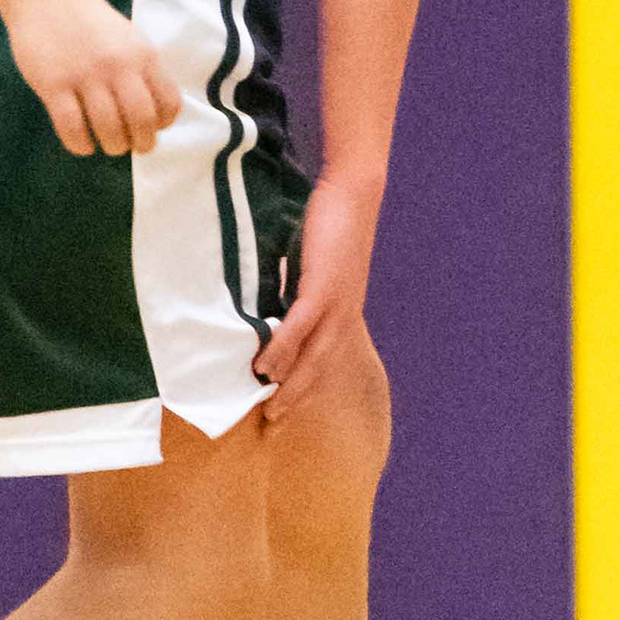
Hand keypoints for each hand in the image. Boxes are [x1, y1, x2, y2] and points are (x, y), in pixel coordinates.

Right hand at [0, 0, 180, 157]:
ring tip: (108, 145)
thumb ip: (142, 70)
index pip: (168, 102)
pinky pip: (72, 128)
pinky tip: (82, 144)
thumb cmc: (89, 20)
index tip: (154, 129)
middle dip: (142, 143)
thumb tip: (154, 113)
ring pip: (108, 129)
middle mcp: (118, 66)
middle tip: (133, 147)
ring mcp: (85, 76)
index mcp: (143, 55)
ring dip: (112, 146)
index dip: (164, 124)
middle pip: (141, 121)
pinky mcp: (53, 84)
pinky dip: (81, 145)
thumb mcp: (129, 38)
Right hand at [253, 172, 377, 418]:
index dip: (304, 387)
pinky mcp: (324, 286)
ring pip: (313, 355)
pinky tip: (266, 367)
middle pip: (319, 368)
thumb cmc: (331, 223)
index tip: (283, 410)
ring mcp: (337, 302)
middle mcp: (344, 314)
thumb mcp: (309, 264)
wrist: (354, 193)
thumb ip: (293, 286)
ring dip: (290, 384)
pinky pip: (301, 325)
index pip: (323, 359)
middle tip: (273, 425)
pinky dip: (284, 348)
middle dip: (297, 398)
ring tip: (267, 408)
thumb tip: (269, 301)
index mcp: (341, 311)